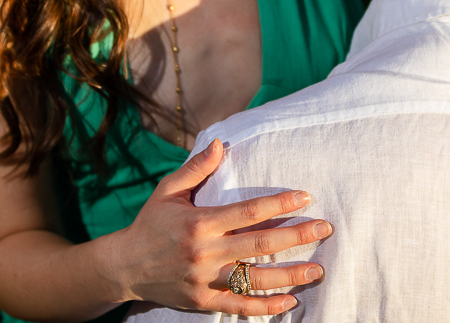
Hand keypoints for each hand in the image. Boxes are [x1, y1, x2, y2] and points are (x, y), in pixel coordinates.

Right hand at [109, 138, 329, 315]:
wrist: (124, 267)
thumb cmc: (150, 223)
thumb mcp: (167, 190)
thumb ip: (196, 168)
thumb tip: (221, 143)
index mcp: (199, 223)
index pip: (249, 211)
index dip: (280, 203)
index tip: (305, 196)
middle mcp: (205, 252)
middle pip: (260, 244)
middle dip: (297, 236)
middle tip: (325, 228)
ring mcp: (205, 280)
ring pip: (256, 279)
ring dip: (290, 275)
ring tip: (317, 269)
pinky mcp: (203, 301)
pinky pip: (241, 307)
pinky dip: (267, 306)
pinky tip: (290, 301)